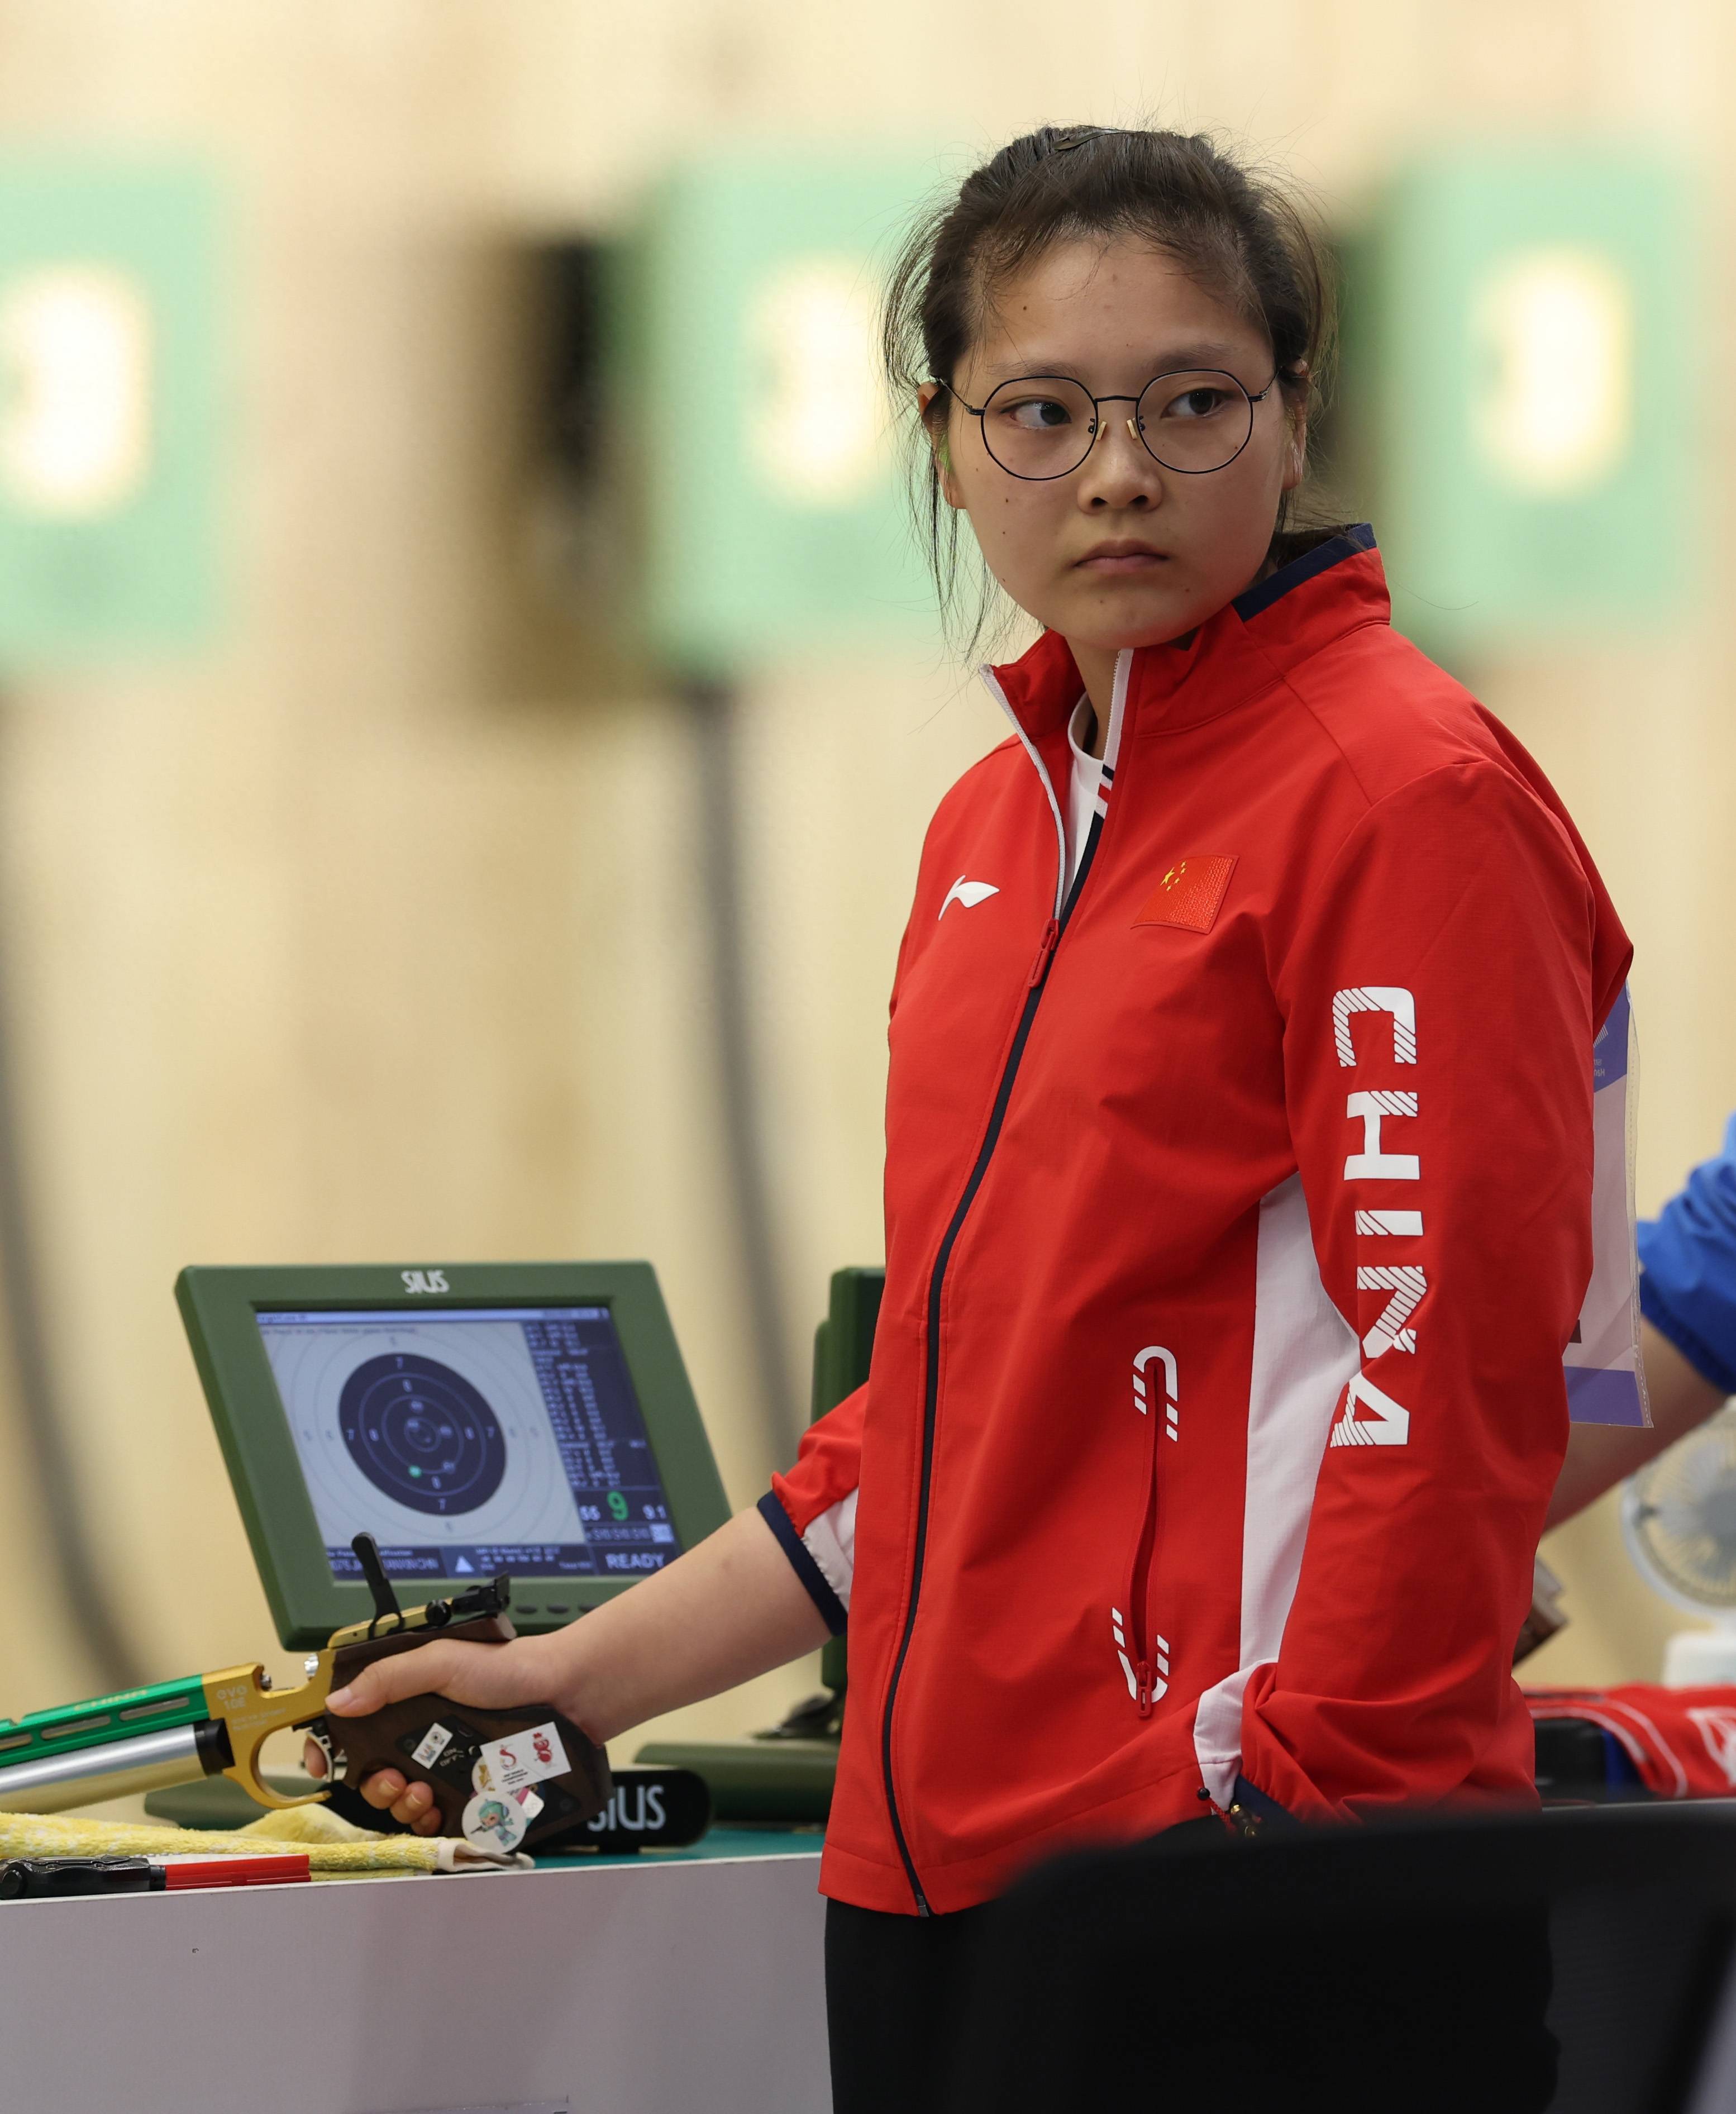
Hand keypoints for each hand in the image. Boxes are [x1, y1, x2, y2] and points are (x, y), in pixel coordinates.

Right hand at [301, 1634, 559, 1837]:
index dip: (330, 1747)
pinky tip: (436, 1810)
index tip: (321, 1763)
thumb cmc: (510, 1668)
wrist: (567, 1696)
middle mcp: (421, 1737)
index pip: (352, 1728)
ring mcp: (444, 1768)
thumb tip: (337, 1703)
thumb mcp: (442, 1661)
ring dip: (398, 1804)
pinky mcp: (469, 1794)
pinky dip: (427, 1822)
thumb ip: (390, 1678)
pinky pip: (435, 1822)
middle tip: (391, 1778)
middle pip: (371, 1774)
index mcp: (407, 1700)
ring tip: (419, 1792)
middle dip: (371, 1783)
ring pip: (399, 1802)